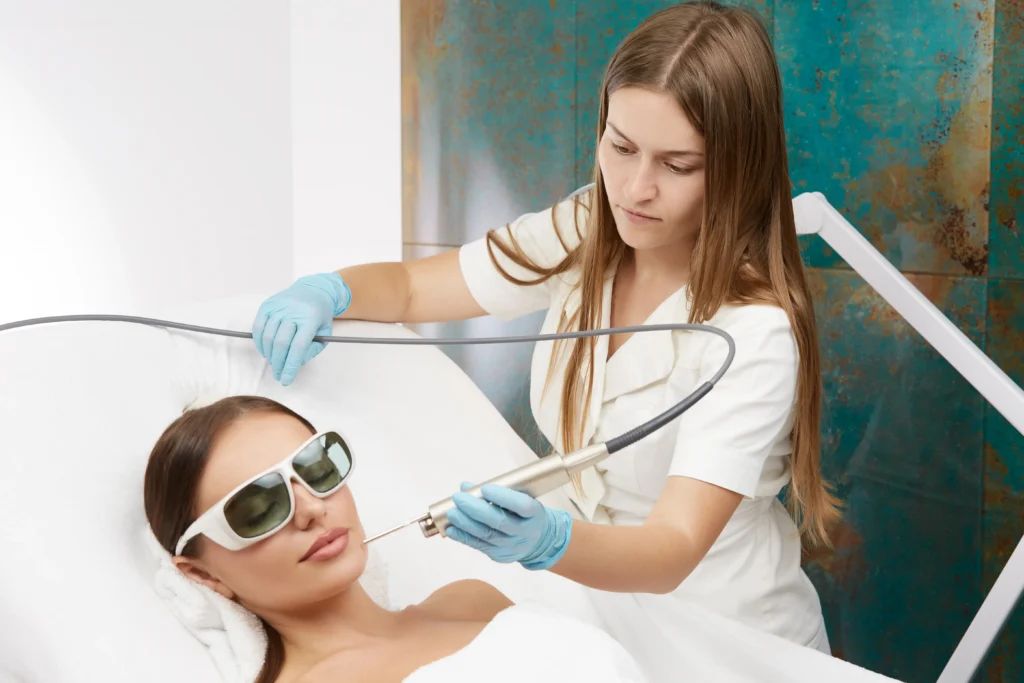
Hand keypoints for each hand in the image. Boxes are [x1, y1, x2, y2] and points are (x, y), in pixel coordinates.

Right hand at [251, 273, 351, 385]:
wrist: (313, 290)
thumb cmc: (319, 315)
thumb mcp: (325, 333)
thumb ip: (313, 349)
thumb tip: (295, 363)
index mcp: (311, 318)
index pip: (298, 347)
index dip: (291, 366)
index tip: (286, 380)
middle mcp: (293, 311)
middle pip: (281, 343)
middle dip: (278, 364)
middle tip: (278, 375)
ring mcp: (278, 306)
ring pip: (268, 337)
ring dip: (269, 355)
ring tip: (274, 363)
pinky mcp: (267, 305)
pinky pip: (258, 327)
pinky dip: (260, 343)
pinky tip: (265, 351)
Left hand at [445, 483, 572, 570]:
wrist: (537, 540)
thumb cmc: (524, 513)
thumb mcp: (520, 497)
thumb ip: (496, 491)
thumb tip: (466, 487)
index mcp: (534, 513)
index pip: (521, 506)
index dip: (503, 497)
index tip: (485, 488)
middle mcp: (525, 531)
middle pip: (500, 521)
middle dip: (475, 509)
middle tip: (458, 498)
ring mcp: (512, 546)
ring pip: (487, 535)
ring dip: (465, 523)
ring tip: (451, 512)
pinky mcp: (500, 555)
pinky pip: (479, 546)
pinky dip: (464, 537)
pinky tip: (452, 529)